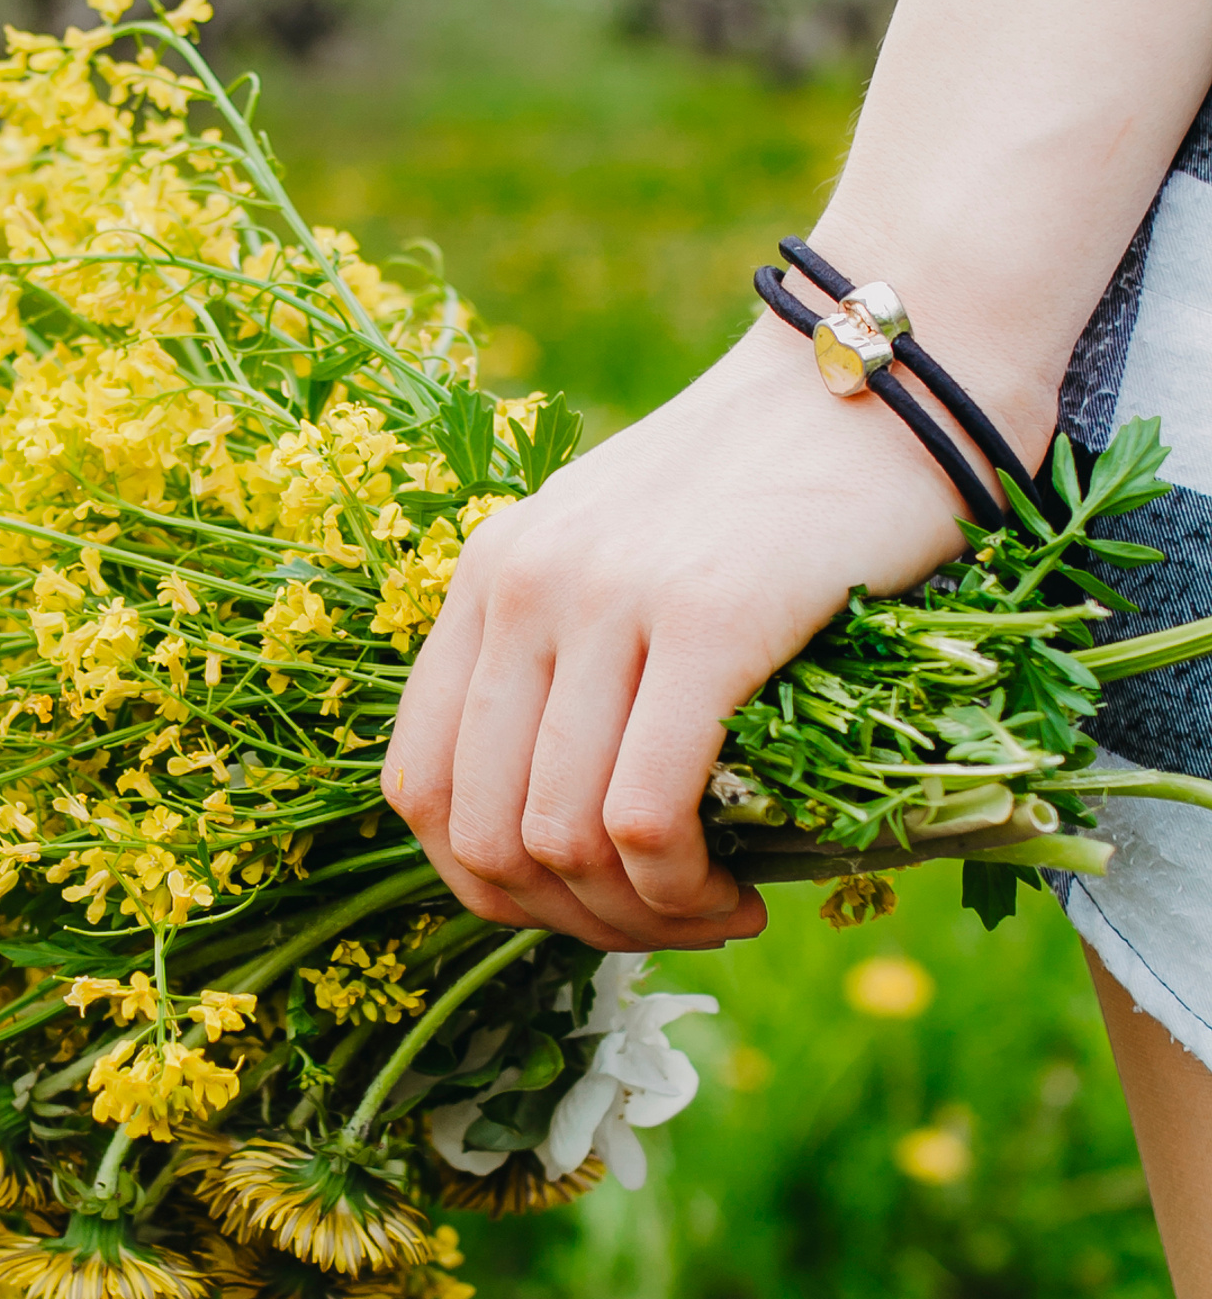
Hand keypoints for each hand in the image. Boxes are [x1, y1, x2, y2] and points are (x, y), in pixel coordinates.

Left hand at [382, 314, 1040, 950]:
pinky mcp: (710, 621)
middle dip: (566, 920)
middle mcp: (521, 588)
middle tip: (660, 924)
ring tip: (713, 910)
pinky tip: (738, 893)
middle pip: (479, 833)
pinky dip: (678, 887)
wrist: (883, 375)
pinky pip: (643, 811)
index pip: (415, 787)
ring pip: (558, 838)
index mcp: (484, 580)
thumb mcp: (614, 557)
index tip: (576, 903)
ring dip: (635, 918)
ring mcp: (607, 601)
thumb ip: (558, 661)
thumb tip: (545, 830)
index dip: (482, 885)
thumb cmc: (761, 489)